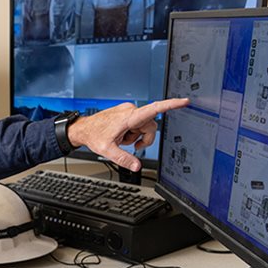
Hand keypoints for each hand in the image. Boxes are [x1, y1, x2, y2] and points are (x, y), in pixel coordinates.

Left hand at [67, 98, 189, 170]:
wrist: (84, 129)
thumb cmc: (94, 136)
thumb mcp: (108, 151)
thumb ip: (124, 159)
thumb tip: (137, 166)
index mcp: (128, 117)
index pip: (154, 109)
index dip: (170, 105)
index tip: (184, 101)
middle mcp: (130, 110)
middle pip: (150, 126)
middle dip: (144, 138)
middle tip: (132, 146)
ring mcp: (128, 110)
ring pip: (144, 126)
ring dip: (136, 136)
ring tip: (122, 139)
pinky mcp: (126, 112)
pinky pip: (137, 124)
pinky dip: (132, 132)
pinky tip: (121, 135)